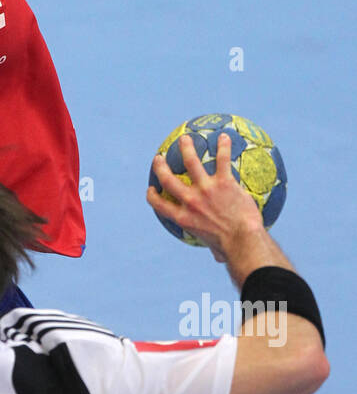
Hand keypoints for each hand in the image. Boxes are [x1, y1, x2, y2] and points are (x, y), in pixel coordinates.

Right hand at [147, 133, 264, 260]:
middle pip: (168, 179)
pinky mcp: (223, 182)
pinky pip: (222, 160)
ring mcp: (206, 189)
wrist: (242, 241)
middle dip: (161, 167)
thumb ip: (214, 248)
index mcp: (184, 218)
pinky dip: (223, 147)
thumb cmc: (231, 249)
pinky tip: (224, 137)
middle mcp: (190, 201)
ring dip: (186, 148)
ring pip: (191, 162)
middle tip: (159, 159)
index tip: (152, 189)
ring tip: (185, 139)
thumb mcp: (215, 249)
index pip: (160, 205)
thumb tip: (219, 256)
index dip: (153, 196)